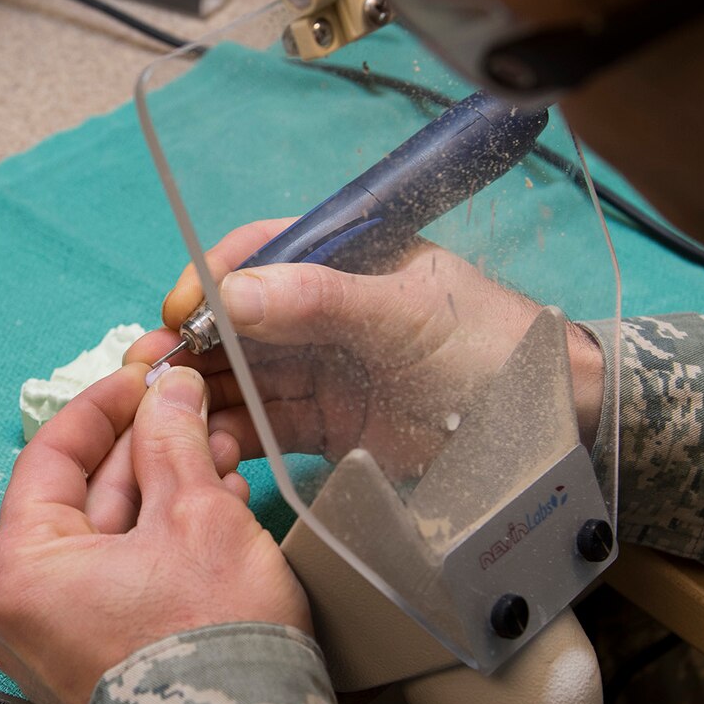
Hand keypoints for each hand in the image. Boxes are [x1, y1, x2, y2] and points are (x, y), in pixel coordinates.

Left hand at [0, 363, 307, 703]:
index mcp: (18, 567)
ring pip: (109, 537)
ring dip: (163, 489)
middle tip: (194, 406)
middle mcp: (20, 608)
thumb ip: (173, 441)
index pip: (51, 455)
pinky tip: (215, 505)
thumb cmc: (209, 645)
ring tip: (221, 452)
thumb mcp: (196, 516)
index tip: (146, 372)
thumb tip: (168, 390)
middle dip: (146, 446)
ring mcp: (55, 641)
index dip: (106, 403)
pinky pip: (120, 578)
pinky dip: (162, 540)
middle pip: (82, 496)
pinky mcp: (96, 661)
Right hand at [127, 219, 605, 479]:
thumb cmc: (495, 351)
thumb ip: (320, 301)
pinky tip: (204, 450)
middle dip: (187, 345)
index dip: (211, 279)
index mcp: (348, 260)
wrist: (557, 430)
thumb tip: (229, 292)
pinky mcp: (328, 427)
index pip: (261, 253)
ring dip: (198, 395)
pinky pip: (263, 426)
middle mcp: (326, 311)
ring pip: (240, 376)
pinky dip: (229, 437)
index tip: (179, 313)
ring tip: (163, 423)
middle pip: (235, 320)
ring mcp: (324, 370)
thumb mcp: (409, 315)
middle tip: (146, 378)